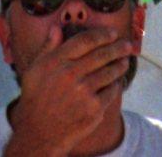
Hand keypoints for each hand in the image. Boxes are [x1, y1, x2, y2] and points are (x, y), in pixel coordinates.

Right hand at [5, 27, 136, 156]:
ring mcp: (84, 92)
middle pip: (102, 54)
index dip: (102, 34)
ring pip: (109, 72)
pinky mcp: (94, 108)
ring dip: (120, 65)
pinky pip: (111, 91)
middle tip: (127, 45)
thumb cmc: (36, 99)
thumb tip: (56, 27)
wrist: (39, 133)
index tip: (113, 33)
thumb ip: (48, 47)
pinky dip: (116, 85)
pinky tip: (117, 82)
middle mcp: (71, 74)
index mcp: (56, 61)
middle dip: (118, 48)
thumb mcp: (34, 70)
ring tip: (125, 62)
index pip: (85, 41)